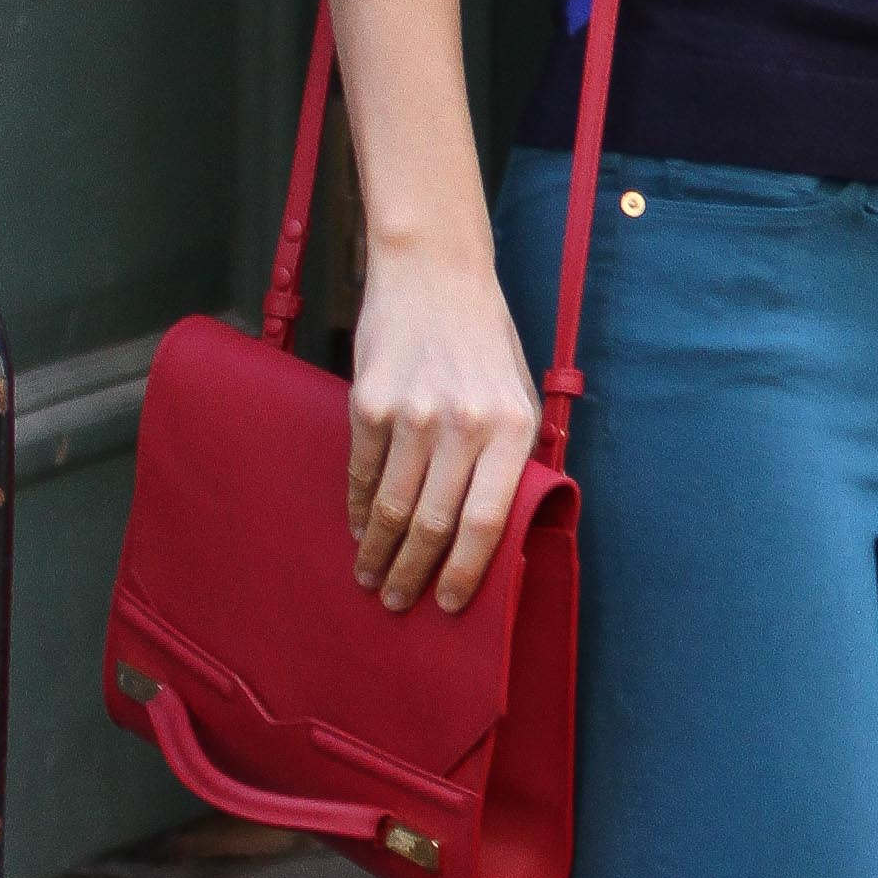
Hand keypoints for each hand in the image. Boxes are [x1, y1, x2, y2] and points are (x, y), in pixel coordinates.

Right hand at [345, 245, 540, 615]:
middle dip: (414, 574)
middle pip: (433, 525)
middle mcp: (464, 425)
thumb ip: (510, 458)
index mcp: (512, 429)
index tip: (447, 605)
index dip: (464, 572)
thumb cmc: (482, 340)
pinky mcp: (370, 402)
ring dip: (379, 553)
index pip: (486, 523)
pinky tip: (359, 530)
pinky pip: (362, 473)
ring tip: (372, 578)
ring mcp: (413, 414)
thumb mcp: (518, 394)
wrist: (434, 272)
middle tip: (400, 603)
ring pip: (391, 508)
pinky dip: (359, 510)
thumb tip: (493, 530)